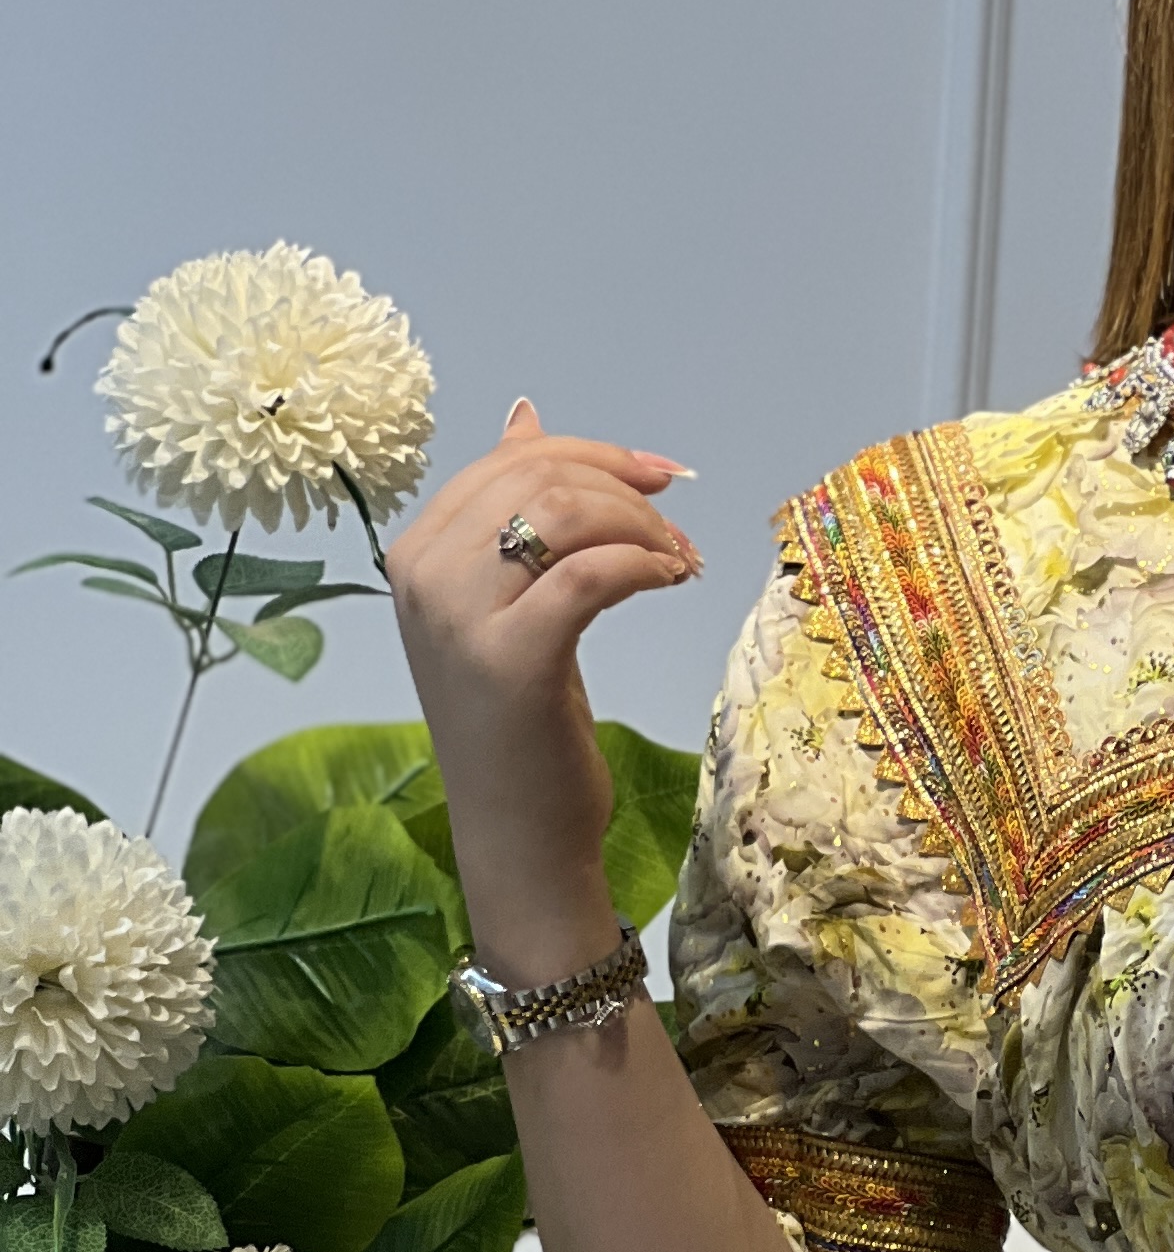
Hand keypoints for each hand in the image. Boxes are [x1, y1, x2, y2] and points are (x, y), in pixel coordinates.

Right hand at [388, 398, 698, 970]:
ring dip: (641, 527)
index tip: (658, 478)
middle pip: (538, 479)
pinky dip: (642, 564)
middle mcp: (423, 575)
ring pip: (563, 514)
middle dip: (624, 489)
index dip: (592, 454)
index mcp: (416, 554)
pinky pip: (588, 573)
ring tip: (679, 563)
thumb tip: (524, 416)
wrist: (516, 835)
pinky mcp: (511, 657)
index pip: (507, 464)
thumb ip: (511, 514)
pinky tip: (670, 580)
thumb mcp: (512, 606)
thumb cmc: (519, 729)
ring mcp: (459, 616)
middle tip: (677, 530)